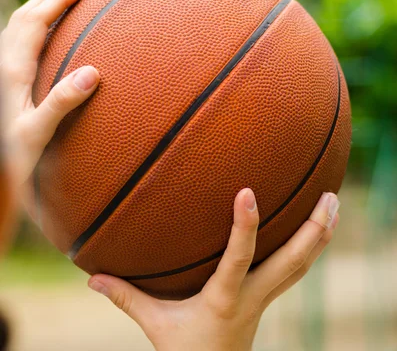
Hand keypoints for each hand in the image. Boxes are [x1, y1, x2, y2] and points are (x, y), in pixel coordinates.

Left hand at [0, 0, 99, 186]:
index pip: (36, 22)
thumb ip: (61, 103)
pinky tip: (44, 36)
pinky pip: (15, 39)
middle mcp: (2, 63)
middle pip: (24, 16)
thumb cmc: (7, 156)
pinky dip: (33, 25)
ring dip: (40, 7)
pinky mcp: (2, 80)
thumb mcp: (35, 134)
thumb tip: (92, 73)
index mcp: (11, 70)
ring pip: (16, 25)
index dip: (59, 1)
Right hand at [89, 189, 339, 350]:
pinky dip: (309, 246)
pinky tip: (316, 227)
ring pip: (301, 266)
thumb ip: (126, 297)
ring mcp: (266, 299)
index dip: (245, 227)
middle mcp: (253, 297)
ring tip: (333, 204)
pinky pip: (294, 269)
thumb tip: (91, 277)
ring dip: (320, 235)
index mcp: (225, 299)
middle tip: (330, 196)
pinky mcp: (268, 297)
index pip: (239, 259)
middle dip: (314, 230)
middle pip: (292, 263)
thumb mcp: (155, 324)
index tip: (248, 192)